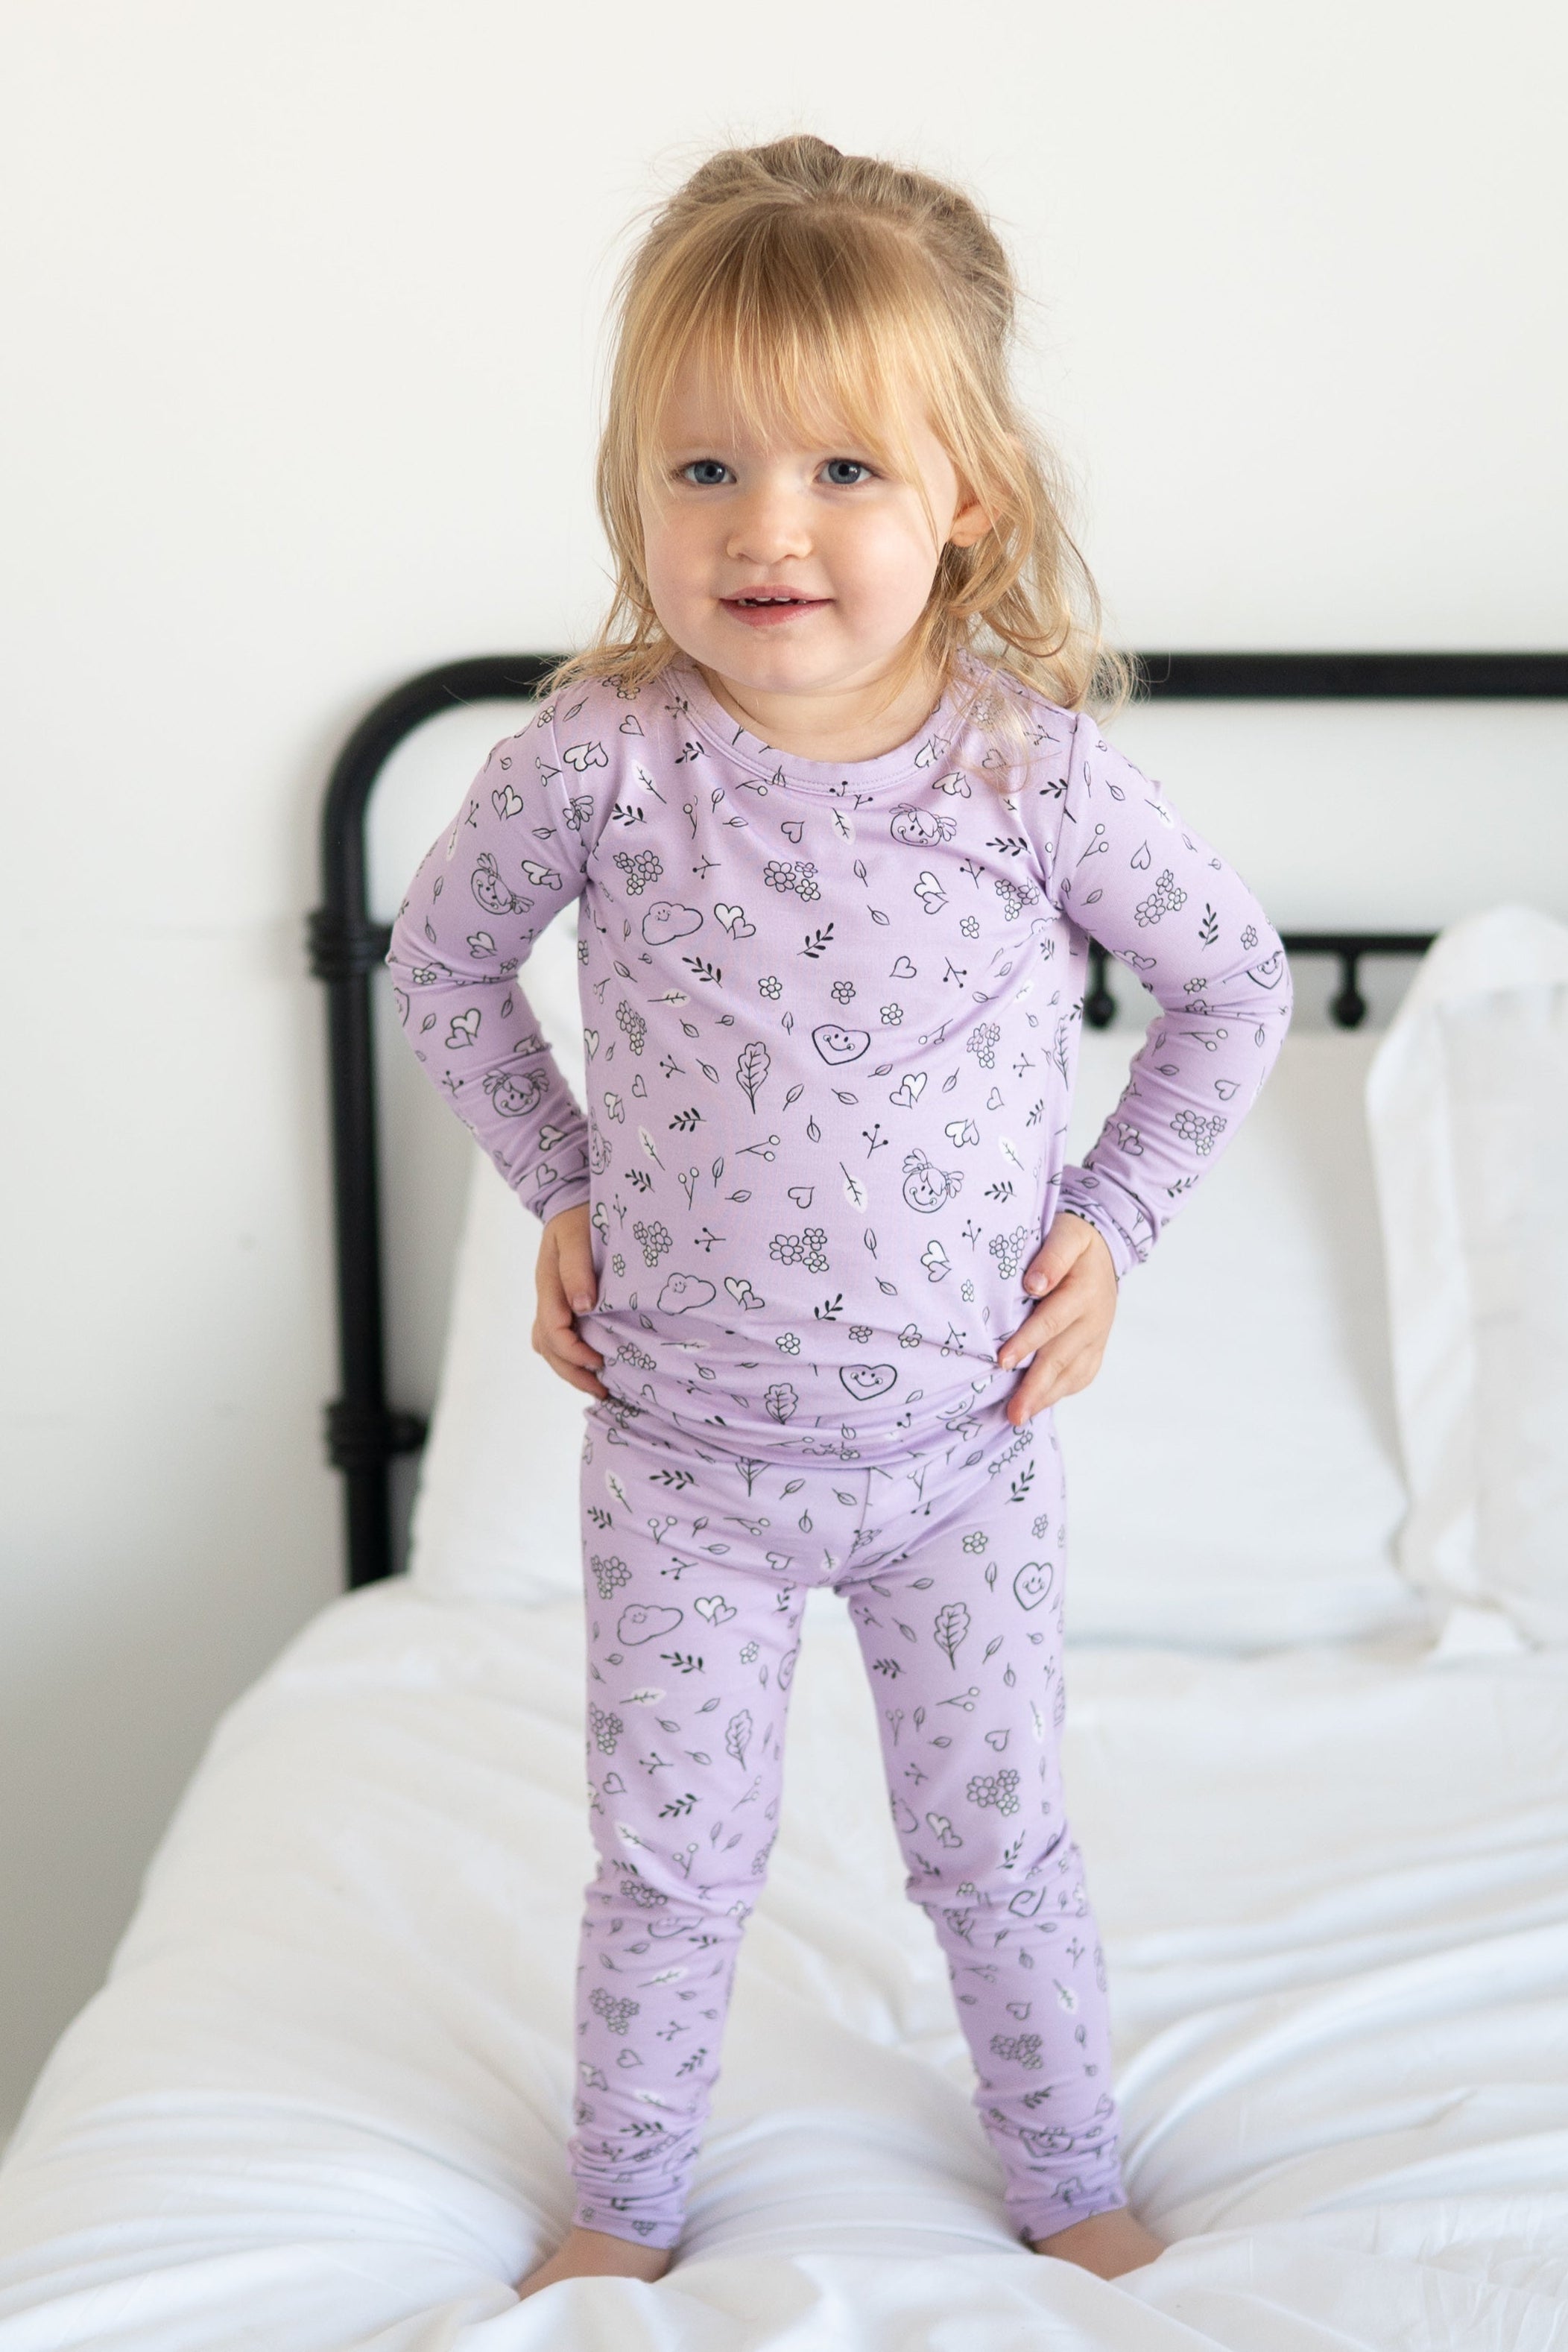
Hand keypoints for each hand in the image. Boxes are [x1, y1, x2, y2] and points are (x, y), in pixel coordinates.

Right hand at [532, 1204, 608, 1400]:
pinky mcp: (560, 1305)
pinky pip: (555, 1339)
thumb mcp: (576, 1235)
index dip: (574, 1351)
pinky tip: (591, 1367)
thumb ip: (577, 1268)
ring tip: (599, 1387)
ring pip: (548, 1347)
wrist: (573, 1201)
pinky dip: (570, 1358)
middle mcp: (546, 1298)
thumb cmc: (579, 1216)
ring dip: (570, 1370)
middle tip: (603, 1389)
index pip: (552, 1329)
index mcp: (548, 1284)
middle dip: (573, 1372)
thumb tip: (583, 1306)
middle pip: (548, 1347)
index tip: (599, 1361)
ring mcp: (551, 1303)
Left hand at [996, 1211, 1117, 1423]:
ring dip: (1045, 1397)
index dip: (1027, 1343)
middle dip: (1034, 1386)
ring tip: (1019, 1417)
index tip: (1002, 1362)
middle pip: (1060, 1357)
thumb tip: (1034, 1285)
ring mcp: (1097, 1337)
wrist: (1107, 1249)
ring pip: (1072, 1373)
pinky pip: (1082, 1376)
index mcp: (1084, 1291)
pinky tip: (1039, 1405)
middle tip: (1013, 1413)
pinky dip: (1060, 1392)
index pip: (1051, 1322)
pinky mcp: (1097, 1348)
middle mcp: (1094, 1319)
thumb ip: (1053, 1256)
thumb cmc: (1073, 1240)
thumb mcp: (1067, 1234)